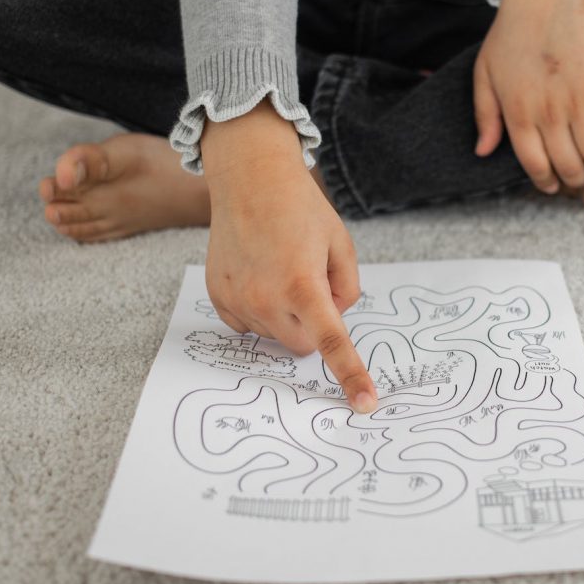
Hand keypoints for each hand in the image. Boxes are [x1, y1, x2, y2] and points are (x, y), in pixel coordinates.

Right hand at [200, 102, 376, 413]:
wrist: (250, 179)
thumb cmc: (301, 208)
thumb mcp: (340, 244)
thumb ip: (347, 289)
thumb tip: (333, 318)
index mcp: (304, 285)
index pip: (332, 343)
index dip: (351, 376)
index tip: (364, 405)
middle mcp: (266, 298)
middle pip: (302, 345)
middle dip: (314, 326)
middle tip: (311, 284)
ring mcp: (238, 299)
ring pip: (274, 335)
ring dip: (285, 315)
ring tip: (281, 268)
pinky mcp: (218, 296)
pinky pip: (247, 324)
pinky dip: (259, 309)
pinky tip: (259, 275)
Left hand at [473, 0, 583, 209]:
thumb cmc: (511, 35)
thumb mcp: (484, 75)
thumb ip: (484, 116)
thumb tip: (483, 152)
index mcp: (518, 114)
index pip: (535, 166)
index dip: (547, 182)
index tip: (554, 186)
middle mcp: (548, 114)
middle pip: (569, 167)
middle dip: (578, 184)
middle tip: (582, 184)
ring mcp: (578, 101)